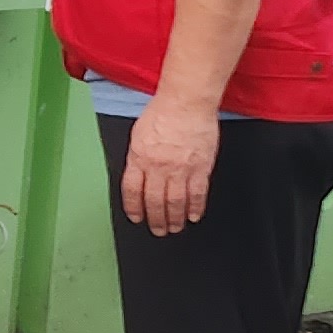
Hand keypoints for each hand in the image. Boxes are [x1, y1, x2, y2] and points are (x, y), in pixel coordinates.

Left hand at [120, 102, 221, 235]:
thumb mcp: (138, 135)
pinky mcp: (200, 168)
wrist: (186, 103)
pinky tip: (193, 216)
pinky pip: (197, 194)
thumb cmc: (162, 112)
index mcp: (139, 158)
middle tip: (157, 230)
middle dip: (155, 220)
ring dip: (174, 219)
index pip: (132, 191)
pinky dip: (195, 208)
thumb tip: (139, 174)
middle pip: (154, 201)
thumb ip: (138, 157)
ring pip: (175, 203)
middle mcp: (158, 167)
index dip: (133, 208)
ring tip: (174, 228)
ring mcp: (180, 170)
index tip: (136, 217)